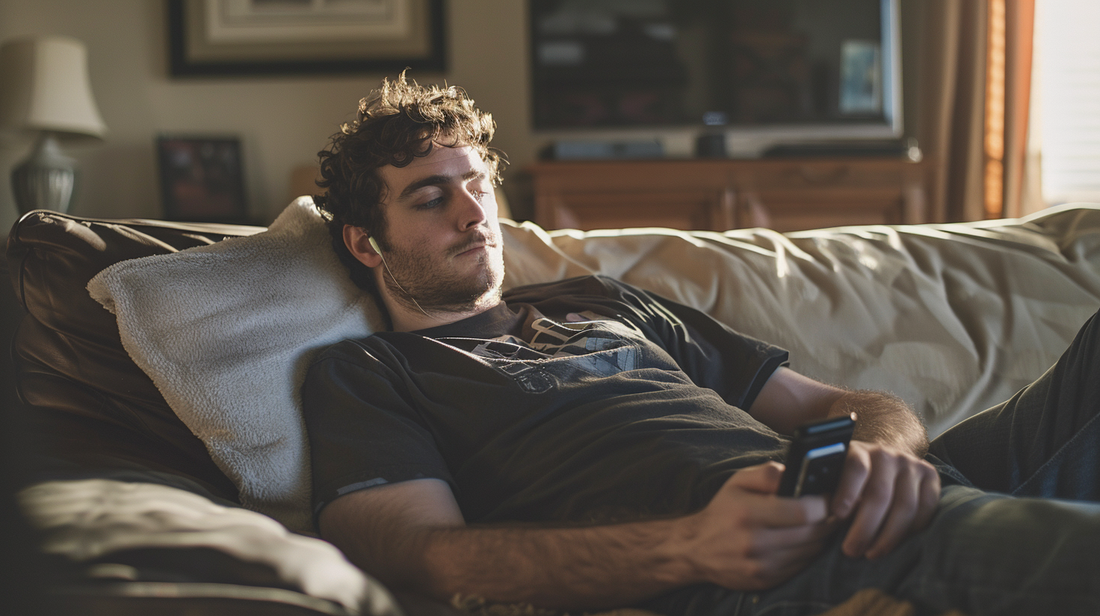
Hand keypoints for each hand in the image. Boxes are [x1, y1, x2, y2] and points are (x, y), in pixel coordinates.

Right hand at [683, 462, 839, 590]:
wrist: (695, 549)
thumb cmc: (721, 511)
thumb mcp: (737, 482)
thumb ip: (767, 473)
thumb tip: (795, 473)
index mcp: (748, 513)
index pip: (803, 512)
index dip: (824, 504)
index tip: (830, 497)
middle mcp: (755, 542)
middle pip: (812, 534)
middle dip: (829, 521)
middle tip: (835, 510)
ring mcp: (761, 565)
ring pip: (811, 552)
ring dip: (822, 537)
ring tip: (823, 524)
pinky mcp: (765, 581)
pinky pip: (801, 566)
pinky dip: (809, 553)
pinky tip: (807, 540)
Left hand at [830, 440, 940, 559]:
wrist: (883, 461)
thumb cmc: (850, 479)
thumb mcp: (835, 477)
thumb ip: (828, 490)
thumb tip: (818, 512)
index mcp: (859, 450)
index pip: (856, 468)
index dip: (847, 492)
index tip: (838, 515)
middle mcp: (887, 454)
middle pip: (880, 494)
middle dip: (865, 527)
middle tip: (851, 550)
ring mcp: (911, 464)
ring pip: (905, 505)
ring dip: (888, 536)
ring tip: (872, 554)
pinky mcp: (931, 477)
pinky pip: (926, 508)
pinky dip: (912, 530)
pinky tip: (897, 543)